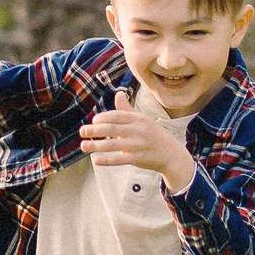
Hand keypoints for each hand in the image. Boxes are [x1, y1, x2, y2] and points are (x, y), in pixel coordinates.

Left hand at [80, 89, 195, 194]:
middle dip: (95, 130)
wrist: (172, 155)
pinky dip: (107, 160)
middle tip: (82, 131)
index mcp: (138, 119)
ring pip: (113, 145)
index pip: (117, 116)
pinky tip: (95, 160)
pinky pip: (120, 160)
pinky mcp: (138, 159)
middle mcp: (138, 131)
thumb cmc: (154, 135)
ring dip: (96, 146)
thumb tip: (118, 94)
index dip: (103, 118)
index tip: (94, 121)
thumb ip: (127, 109)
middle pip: (113, 129)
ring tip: (83, 146)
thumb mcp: (143, 120)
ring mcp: (138, 146)